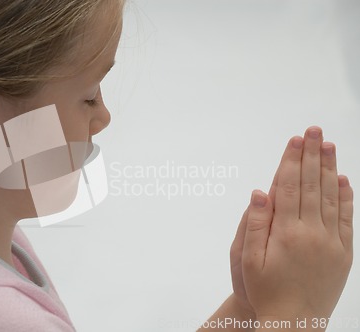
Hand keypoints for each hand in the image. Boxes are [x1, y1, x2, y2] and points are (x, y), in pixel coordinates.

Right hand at [240, 127, 352, 327]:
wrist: (293, 323)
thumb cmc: (265, 292)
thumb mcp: (247, 261)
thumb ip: (253, 224)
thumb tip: (260, 192)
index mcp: (286, 233)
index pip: (289, 187)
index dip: (291, 160)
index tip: (295, 139)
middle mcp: (312, 233)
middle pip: (312, 185)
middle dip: (312, 155)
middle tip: (314, 130)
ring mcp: (331, 242)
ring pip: (331, 197)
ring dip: (329, 168)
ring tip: (329, 145)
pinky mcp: (344, 254)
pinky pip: (347, 219)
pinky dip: (346, 197)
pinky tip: (344, 180)